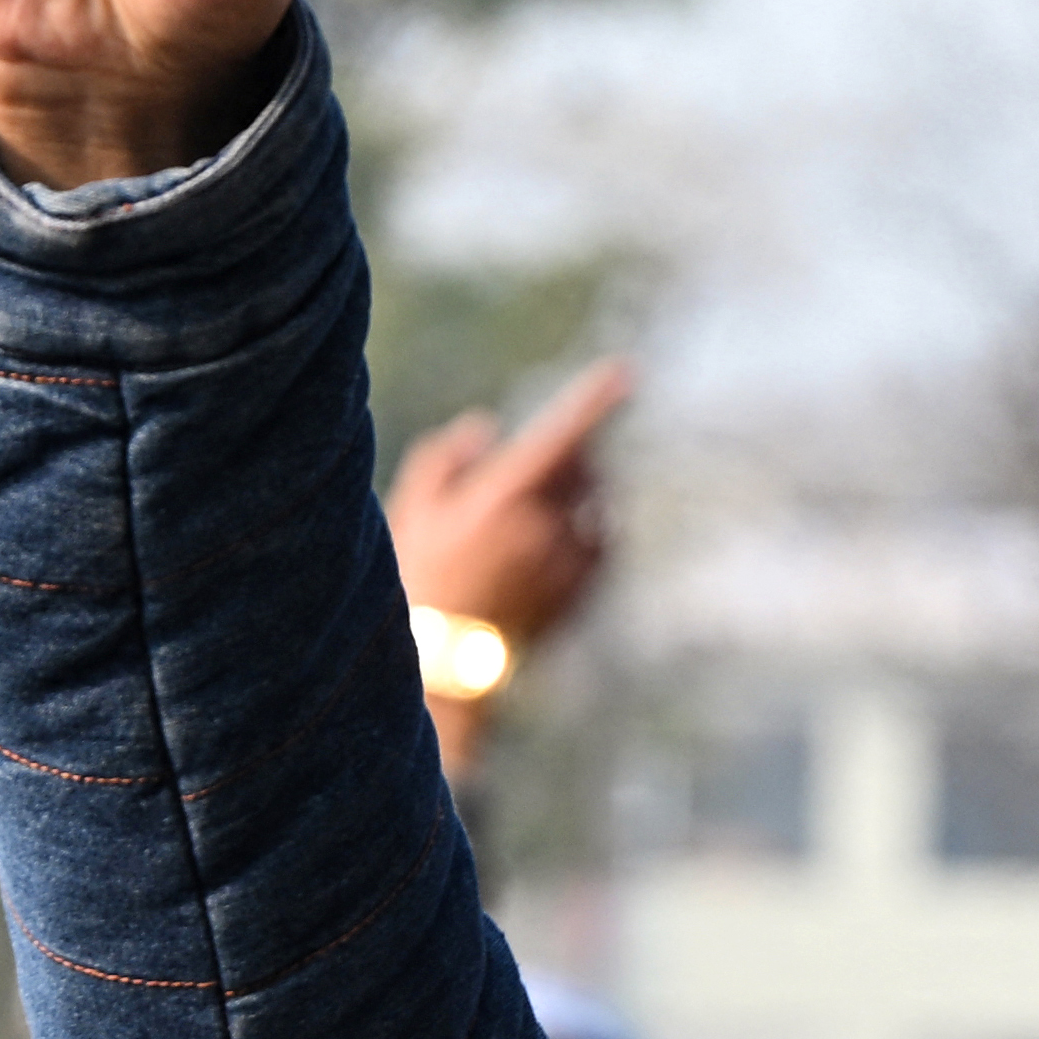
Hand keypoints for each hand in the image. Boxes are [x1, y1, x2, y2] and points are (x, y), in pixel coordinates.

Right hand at [386, 355, 629, 644]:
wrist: (444, 665)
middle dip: (573, 458)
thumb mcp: (413, 510)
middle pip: (584, 469)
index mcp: (505, 497)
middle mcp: (546, 526)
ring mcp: (568, 561)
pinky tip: (549, 550)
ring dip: (580, 498)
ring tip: (536, 517)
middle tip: (539, 469)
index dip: (595, 400)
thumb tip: (485, 428)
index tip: (625, 372)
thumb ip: (445, 458)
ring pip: (596, 507)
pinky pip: (600, 545)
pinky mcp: (582, 590)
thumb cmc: (420, 578)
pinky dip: (587, 535)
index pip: (562, 436)